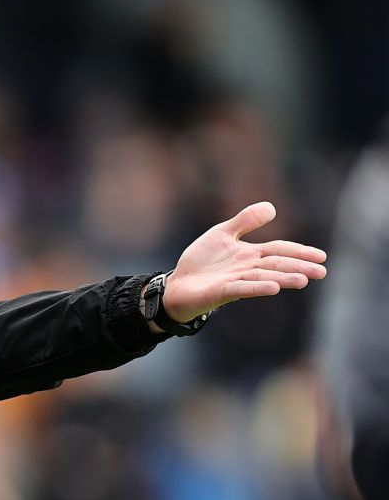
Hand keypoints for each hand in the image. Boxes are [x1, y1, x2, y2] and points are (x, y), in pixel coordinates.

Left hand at [161, 202, 326, 322]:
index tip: (322, 256)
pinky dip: (257, 287)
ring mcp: (234, 281)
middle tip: (321, 272)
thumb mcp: (222, 234)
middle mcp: (246, 268)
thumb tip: (272, 207)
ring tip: (303, 280)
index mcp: (249, 254)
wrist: (178, 284)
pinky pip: (241, 289)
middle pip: (276, 265)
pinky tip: (273, 287)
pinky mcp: (220, 292)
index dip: (299, 252)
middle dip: (298, 267)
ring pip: (262, 277)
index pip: (278, 250)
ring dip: (283, 278)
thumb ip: (245, 221)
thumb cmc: (202, 262)